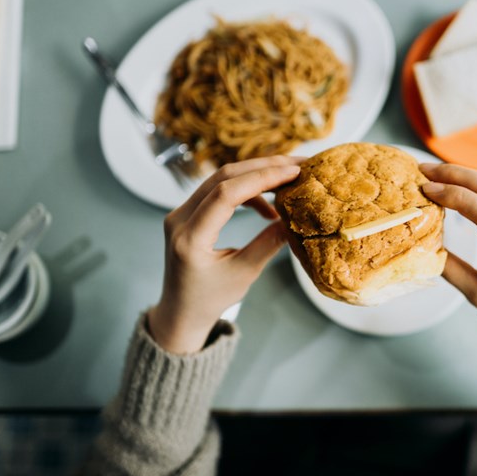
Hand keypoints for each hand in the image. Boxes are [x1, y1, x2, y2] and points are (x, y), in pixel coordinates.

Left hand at [148, 156, 302, 353]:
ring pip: (220, 179)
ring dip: (255, 175)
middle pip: (222, 177)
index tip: (293, 173)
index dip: (261, 178)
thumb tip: (297, 217)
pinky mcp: (187, 212)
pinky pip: (218, 189)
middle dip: (262, 167)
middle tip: (298, 165)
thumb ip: (269, 243)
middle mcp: (179, 219)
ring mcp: (180, 213)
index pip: (225, 194)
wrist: (181, 310)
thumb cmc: (211, 299)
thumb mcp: (244, 273)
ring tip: (287, 181)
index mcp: (190, 239)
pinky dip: (245, 190)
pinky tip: (267, 205)